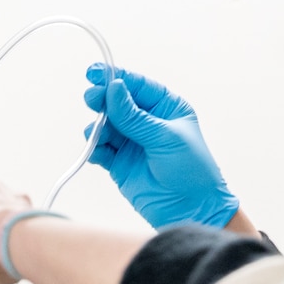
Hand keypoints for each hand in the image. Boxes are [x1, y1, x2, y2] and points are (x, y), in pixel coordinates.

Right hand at [84, 65, 238, 228]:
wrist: (191, 210)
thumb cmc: (191, 171)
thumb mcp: (165, 137)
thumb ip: (135, 117)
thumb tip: (113, 89)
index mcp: (166, 108)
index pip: (137, 87)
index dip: (116, 78)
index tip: (95, 73)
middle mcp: (147, 123)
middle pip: (118, 104)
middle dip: (103, 100)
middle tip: (91, 98)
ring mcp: (132, 144)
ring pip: (107, 127)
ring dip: (98, 127)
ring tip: (95, 132)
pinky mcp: (120, 165)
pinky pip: (102, 151)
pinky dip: (95, 148)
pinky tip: (94, 149)